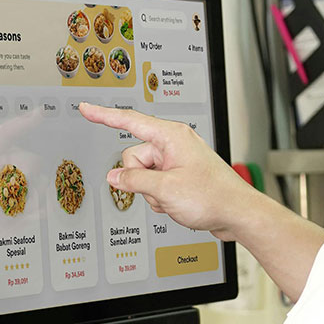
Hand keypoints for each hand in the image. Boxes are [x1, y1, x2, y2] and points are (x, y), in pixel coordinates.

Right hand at [80, 103, 254, 240]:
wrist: (237, 214)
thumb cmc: (213, 196)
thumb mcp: (166, 190)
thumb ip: (134, 181)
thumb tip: (115, 178)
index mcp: (171, 137)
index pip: (130, 121)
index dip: (104, 116)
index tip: (86, 109)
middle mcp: (174, 145)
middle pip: (133, 157)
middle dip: (139, 178)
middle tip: (162, 191)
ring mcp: (177, 160)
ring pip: (143, 175)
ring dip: (152, 192)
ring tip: (176, 199)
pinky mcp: (179, 175)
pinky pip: (156, 185)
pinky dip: (161, 197)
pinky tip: (179, 203)